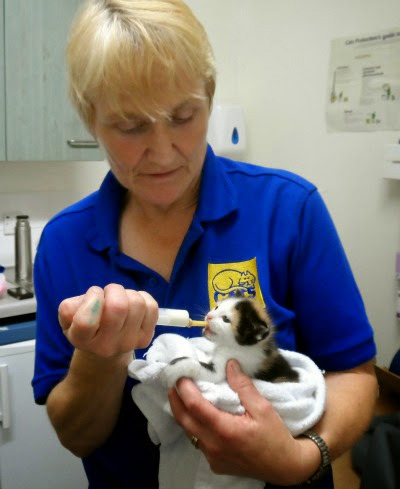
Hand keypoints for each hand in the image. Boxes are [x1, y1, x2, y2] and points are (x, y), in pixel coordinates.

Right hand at [58, 284, 157, 357]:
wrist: (105, 348)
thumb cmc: (86, 327)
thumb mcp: (68, 319)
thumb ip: (69, 308)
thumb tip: (90, 300)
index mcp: (82, 340)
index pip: (87, 321)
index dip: (92, 298)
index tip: (95, 294)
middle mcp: (106, 346)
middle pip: (119, 307)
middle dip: (114, 290)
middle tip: (109, 293)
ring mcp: (129, 343)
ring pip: (137, 303)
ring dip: (128, 293)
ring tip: (121, 299)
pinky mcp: (146, 338)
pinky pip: (152, 307)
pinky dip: (143, 297)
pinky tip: (133, 303)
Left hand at [168, 360, 319, 484]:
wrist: (285, 467)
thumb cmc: (276, 436)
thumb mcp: (263, 408)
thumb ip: (243, 386)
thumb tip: (229, 364)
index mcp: (225, 431)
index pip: (195, 406)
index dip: (184, 389)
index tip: (180, 374)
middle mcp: (214, 446)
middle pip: (184, 420)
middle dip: (175, 400)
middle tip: (173, 382)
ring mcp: (212, 457)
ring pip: (189, 432)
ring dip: (183, 413)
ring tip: (182, 395)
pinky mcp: (215, 464)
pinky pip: (198, 442)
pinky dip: (194, 425)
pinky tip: (199, 415)